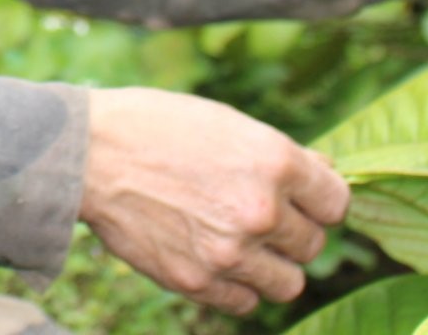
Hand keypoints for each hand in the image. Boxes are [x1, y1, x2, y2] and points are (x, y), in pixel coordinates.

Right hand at [78, 87, 349, 315]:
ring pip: (288, 283)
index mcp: (275, 162)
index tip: (300, 199)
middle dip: (292, 232)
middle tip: (258, 216)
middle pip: (313, 245)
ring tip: (241, 244)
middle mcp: (261, 210)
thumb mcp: (228, 123)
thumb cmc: (159, 127)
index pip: (337, 203)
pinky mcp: (198, 281)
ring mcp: (230, 251)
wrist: (91, 153)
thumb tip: (325, 174)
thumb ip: (280, 156)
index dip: (319, 200)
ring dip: (271, 266)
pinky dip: (238, 288)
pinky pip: (246, 303)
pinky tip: (216, 259)